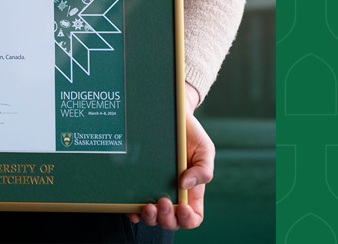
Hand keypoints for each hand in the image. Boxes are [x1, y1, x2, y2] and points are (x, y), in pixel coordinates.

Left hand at [127, 108, 212, 229]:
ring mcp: (156, 189)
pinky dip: (133, 211)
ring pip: (154, 217)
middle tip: (163, 201)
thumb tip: (185, 184)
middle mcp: (173, 194)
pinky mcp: (140, 182)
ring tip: (148, 205)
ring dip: (151, 218)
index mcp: (192, 190)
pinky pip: (135, 204)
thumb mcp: (205, 149)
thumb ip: (204, 169)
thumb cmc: (191, 135)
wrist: (171, 116)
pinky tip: (132, 208)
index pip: (193, 216)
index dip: (188, 219)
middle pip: (172, 221)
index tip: (182, 207)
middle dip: (167, 218)